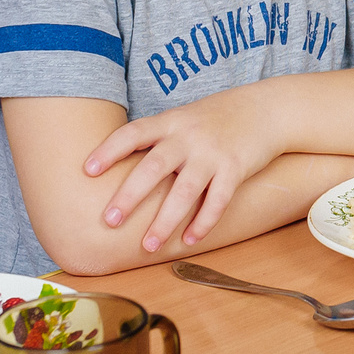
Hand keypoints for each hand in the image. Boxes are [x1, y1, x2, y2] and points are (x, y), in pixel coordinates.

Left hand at [84, 84, 280, 253]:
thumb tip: (119, 168)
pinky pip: (218, 201)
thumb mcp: (183, 117)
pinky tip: (189, 239)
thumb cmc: (216, 118)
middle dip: (131, 195)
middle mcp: (189, 137)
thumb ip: (157, 138)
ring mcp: (213, 153)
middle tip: (110, 220)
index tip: (87, 170)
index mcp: (171, 122)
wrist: (265, 109)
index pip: (134, 133)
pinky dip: (203, 223)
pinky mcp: (236, 169)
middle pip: (154, 167)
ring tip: (148, 245)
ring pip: (185, 191)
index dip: (109, 150)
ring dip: (165, 221)